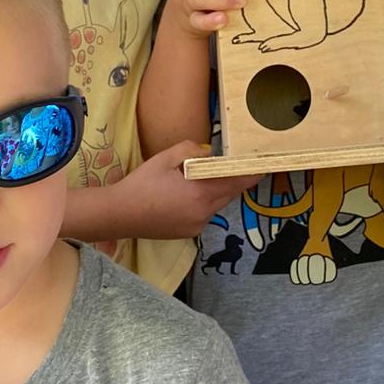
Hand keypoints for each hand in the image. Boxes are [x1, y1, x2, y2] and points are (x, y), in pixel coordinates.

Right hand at [124, 141, 258, 237]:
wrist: (118, 215)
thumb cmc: (141, 184)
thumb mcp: (164, 158)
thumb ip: (191, 150)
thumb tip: (208, 153)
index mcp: (201, 193)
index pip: (238, 182)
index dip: (253, 173)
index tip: (265, 164)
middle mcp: (205, 212)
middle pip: (230, 193)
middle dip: (232, 179)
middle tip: (231, 165)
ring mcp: (197, 226)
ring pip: (216, 204)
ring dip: (215, 191)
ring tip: (197, 179)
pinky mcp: (188, 233)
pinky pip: (205, 214)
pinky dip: (203, 203)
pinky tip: (184, 196)